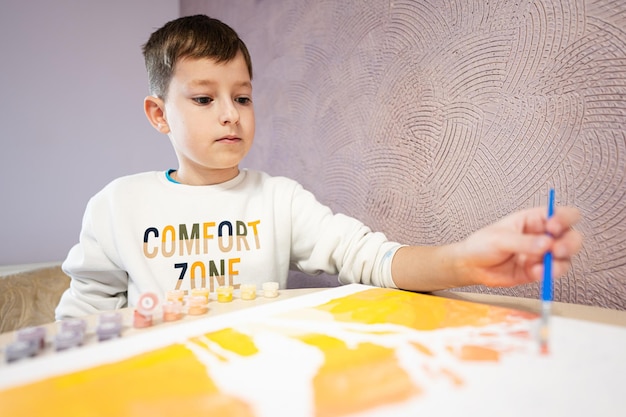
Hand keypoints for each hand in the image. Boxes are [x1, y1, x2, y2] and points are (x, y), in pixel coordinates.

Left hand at [456, 206, 582, 287]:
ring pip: (566, 258)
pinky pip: (551, 273)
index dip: (564, 219)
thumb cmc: (482, 244)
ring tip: (545, 266)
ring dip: (560, 262)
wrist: (471, 266)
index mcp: (534, 220)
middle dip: (569, 244)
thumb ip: (523, 242)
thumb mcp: (500, 238)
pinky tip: (534, 272)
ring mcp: (542, 255)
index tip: (553, 227)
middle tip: (557, 250)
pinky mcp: (538, 271)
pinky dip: (547, 274)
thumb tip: (546, 244)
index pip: (561, 214)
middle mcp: (543, 236)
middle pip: (571, 236)